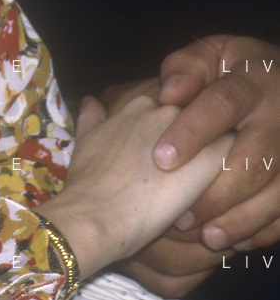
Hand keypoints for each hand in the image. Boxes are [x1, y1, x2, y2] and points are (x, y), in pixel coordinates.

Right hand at [35, 95, 232, 279]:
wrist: (96, 213)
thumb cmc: (88, 182)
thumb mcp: (84, 140)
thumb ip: (92, 116)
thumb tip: (90, 102)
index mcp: (142, 103)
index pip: (176, 106)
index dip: (177, 132)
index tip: (172, 156)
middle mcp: (169, 109)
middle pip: (199, 118)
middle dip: (198, 141)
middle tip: (189, 174)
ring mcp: (191, 133)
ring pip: (218, 136)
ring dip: (214, 157)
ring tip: (204, 188)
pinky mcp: (211, 161)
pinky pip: (231, 161)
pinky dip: (227, 176)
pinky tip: (214, 197)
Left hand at [120, 36, 279, 295]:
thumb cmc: (234, 69)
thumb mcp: (213, 54)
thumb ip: (187, 67)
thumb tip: (168, 93)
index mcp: (253, 82)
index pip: (222, 105)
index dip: (192, 132)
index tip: (161, 159)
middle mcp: (278, 118)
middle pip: (252, 161)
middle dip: (215, 192)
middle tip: (180, 214)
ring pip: (274, 192)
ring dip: (239, 219)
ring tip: (205, 236)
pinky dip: (262, 230)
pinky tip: (235, 241)